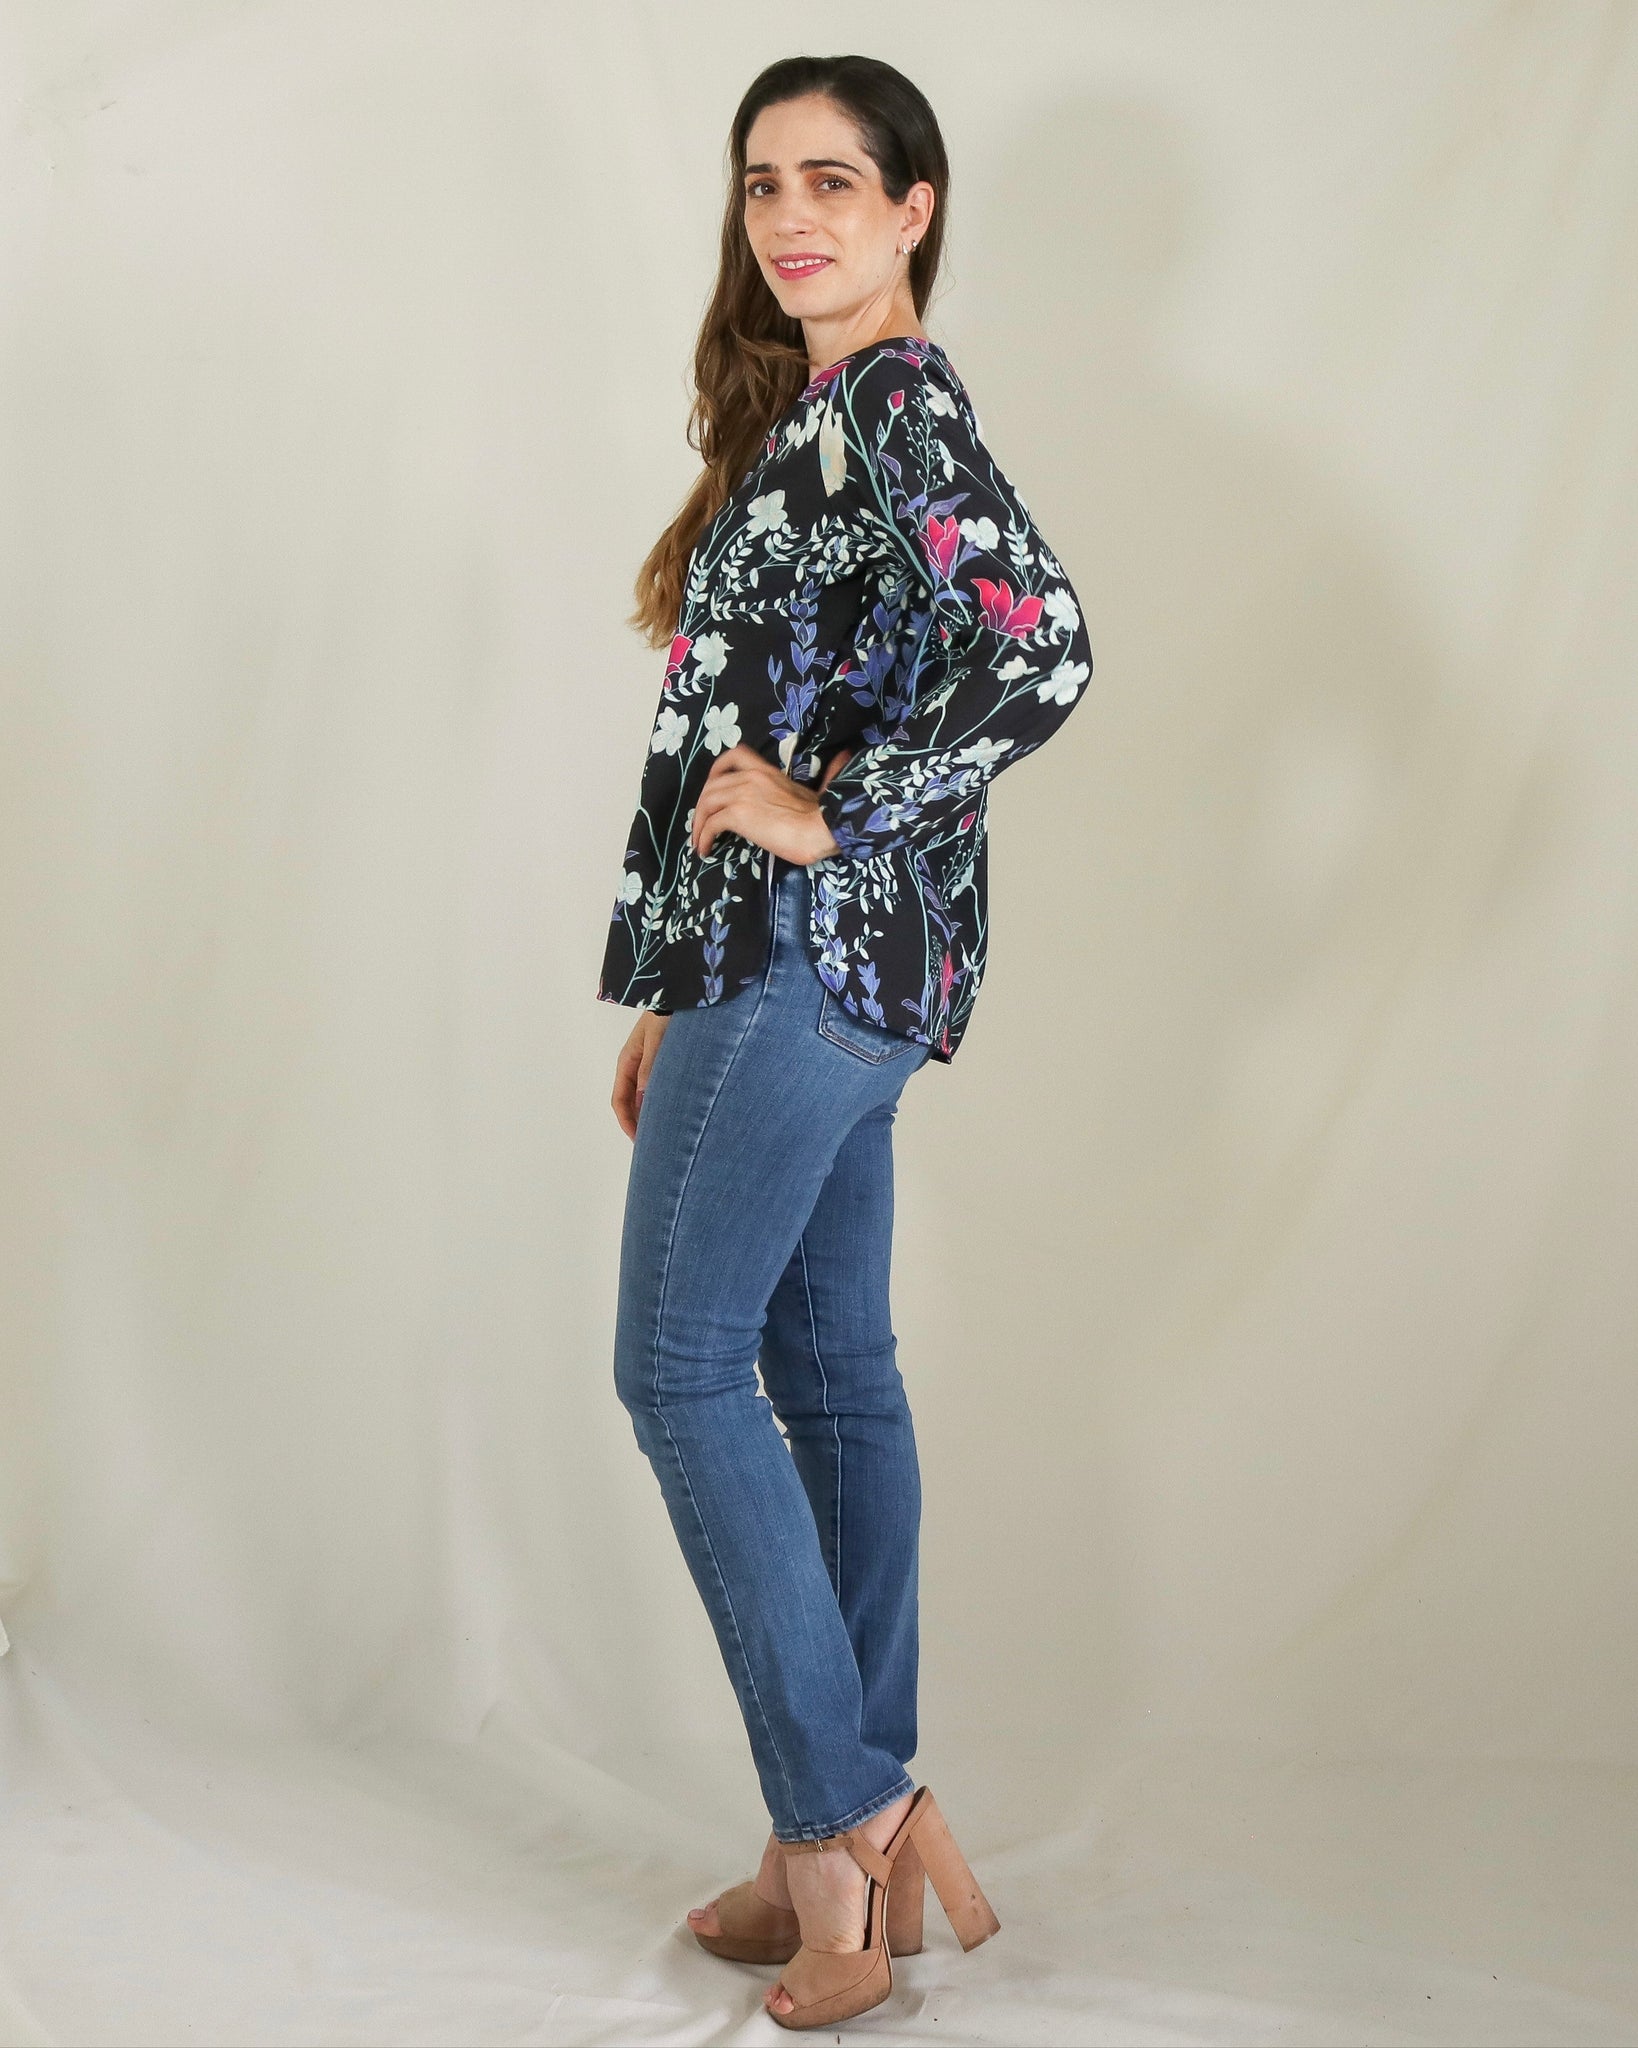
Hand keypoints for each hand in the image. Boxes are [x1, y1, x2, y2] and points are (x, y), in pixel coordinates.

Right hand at [612, 1012, 668, 1139]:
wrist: (683, 989)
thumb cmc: (667, 1010)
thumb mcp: (657, 1039)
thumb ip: (651, 1067)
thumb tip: (644, 1099)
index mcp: (628, 1060)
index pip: (620, 1099)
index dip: (627, 1122)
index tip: (639, 1140)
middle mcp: (636, 1064)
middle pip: (631, 1102)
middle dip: (639, 1124)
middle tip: (654, 1145)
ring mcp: (650, 1063)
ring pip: (645, 1096)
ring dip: (651, 1114)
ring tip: (665, 1132)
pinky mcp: (665, 1060)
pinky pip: (658, 1087)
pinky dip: (663, 1102)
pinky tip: (675, 1111)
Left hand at [692, 744, 853, 863]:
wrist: (822, 828)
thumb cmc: (822, 816)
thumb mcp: (813, 791)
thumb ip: (816, 777)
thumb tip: (842, 756)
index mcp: (767, 771)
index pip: (735, 756)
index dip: (716, 771)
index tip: (712, 786)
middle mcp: (750, 777)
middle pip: (712, 785)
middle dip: (701, 806)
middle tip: (702, 824)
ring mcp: (743, 794)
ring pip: (706, 803)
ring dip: (698, 823)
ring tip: (699, 841)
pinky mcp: (738, 815)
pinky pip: (711, 823)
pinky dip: (703, 836)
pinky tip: (706, 849)